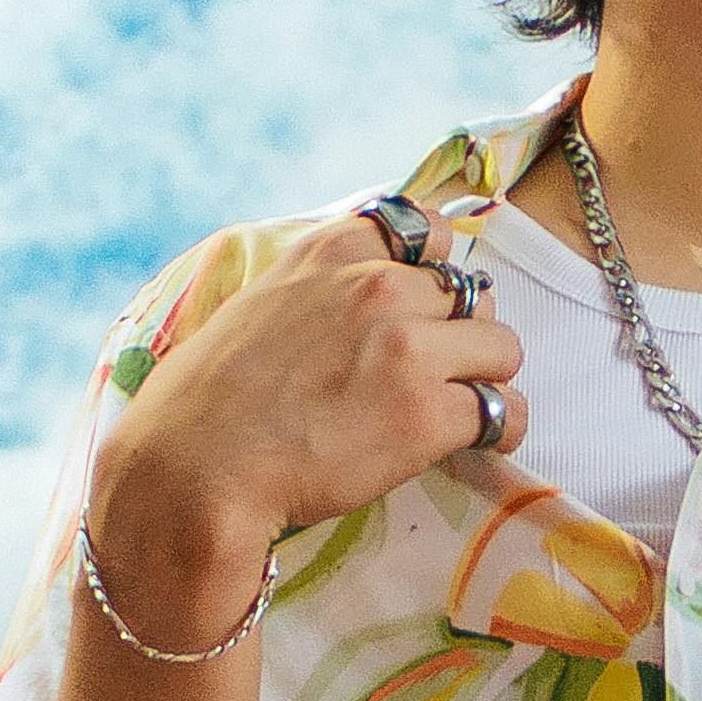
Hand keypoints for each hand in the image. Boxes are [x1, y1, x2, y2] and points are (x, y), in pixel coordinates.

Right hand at [90, 213, 525, 634]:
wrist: (196, 470)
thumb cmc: (209, 401)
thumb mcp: (262, 303)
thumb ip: (321, 289)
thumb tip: (363, 302)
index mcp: (334, 251)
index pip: (430, 230)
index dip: (436, 274)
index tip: (424, 309)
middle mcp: (379, 286)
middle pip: (472, 295)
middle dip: (458, 335)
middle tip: (430, 376)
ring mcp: (409, 348)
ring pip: (501, 348)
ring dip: (484, 379)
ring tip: (454, 410)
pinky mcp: (427, 414)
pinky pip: (506, 412)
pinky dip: (499, 429)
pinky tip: (474, 443)